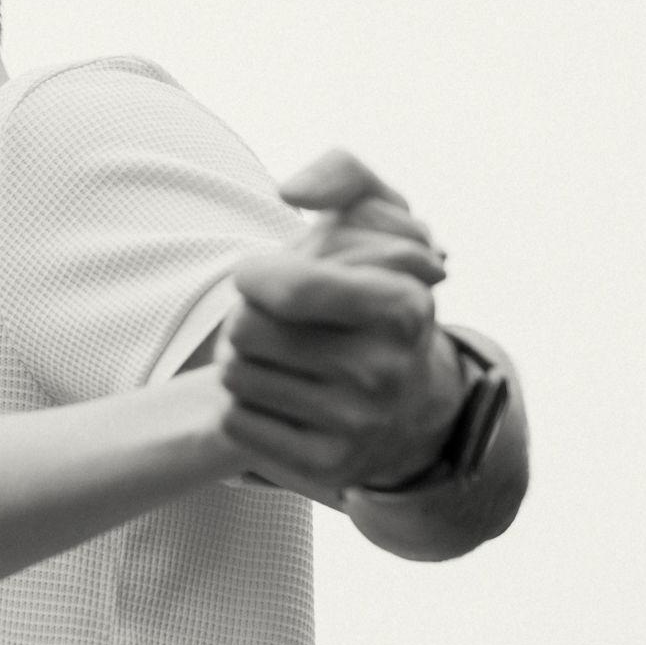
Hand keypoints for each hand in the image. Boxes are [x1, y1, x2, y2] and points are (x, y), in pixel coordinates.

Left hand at [217, 150, 465, 500]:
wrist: (410, 401)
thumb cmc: (374, 292)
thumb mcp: (377, 218)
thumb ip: (342, 174)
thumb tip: (292, 191)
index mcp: (404, 307)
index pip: (285, 288)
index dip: (257, 276)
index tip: (264, 276)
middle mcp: (387, 374)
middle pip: (245, 331)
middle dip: (248, 317)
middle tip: (278, 323)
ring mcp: (360, 429)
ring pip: (235, 377)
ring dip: (243, 361)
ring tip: (281, 357)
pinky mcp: (329, 470)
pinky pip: (236, 424)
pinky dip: (245, 406)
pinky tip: (281, 398)